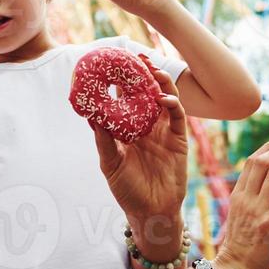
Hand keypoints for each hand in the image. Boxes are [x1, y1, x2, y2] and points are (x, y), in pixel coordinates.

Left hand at [91, 57, 188, 231]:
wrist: (151, 211)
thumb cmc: (128, 189)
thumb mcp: (110, 163)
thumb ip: (103, 138)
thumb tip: (90, 115)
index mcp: (128, 128)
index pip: (124, 98)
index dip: (120, 81)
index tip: (111, 64)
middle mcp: (146, 125)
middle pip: (146, 92)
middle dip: (143, 74)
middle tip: (136, 57)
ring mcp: (163, 131)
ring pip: (164, 98)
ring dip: (160, 82)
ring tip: (153, 70)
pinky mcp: (178, 139)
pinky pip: (176, 116)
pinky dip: (172, 104)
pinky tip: (163, 98)